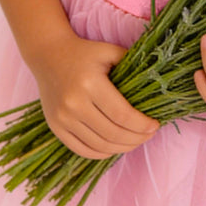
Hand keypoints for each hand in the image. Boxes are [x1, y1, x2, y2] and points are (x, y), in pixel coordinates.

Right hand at [27, 32, 159, 159]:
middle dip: (136, 139)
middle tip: (149, 135)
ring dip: (122, 148)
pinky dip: (102, 153)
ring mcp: (62, 118)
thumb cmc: (85, 53)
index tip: (155, 125)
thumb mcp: (110, 51)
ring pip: (99, 145)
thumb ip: (132, 66)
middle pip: (112, 134)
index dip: (142, 125)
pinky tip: (115, 147)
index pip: (122, 115)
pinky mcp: (55, 127)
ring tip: (135, 141)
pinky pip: (82, 150)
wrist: (48, 55)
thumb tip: (157, 86)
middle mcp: (73, 103)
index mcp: (90, 84)